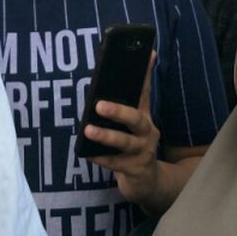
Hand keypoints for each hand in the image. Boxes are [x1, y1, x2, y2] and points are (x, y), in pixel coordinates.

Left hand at [86, 52, 160, 207]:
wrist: (147, 182)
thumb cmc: (133, 147)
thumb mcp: (133, 126)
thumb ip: (125, 106)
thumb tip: (109, 85)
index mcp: (144, 117)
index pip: (145, 91)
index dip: (146, 73)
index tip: (148, 53)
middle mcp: (147, 132)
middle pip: (136, 119)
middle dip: (118, 111)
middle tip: (99, 105)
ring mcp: (142, 152)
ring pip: (124, 143)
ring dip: (106, 136)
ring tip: (88, 130)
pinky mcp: (135, 170)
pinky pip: (114, 163)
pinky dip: (101, 158)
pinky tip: (88, 154)